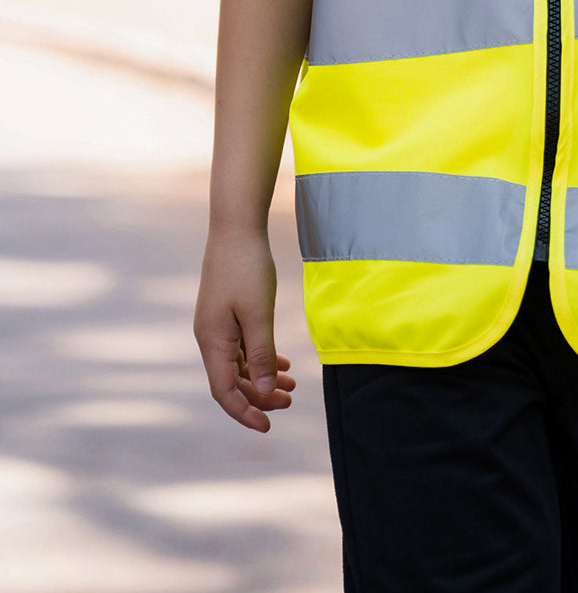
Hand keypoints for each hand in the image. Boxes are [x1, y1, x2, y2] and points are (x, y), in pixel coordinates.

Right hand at [194, 229, 295, 431]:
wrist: (236, 227)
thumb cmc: (247, 267)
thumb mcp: (258, 313)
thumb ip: (260, 352)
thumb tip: (262, 390)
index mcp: (213, 342)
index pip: (224, 391)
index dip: (245, 412)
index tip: (268, 426)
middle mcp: (209, 338)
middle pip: (232, 381)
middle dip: (259, 396)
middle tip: (290, 400)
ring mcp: (216, 325)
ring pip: (238, 364)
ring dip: (262, 376)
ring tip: (292, 384)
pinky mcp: (225, 313)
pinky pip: (240, 346)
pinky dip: (260, 356)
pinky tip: (282, 360)